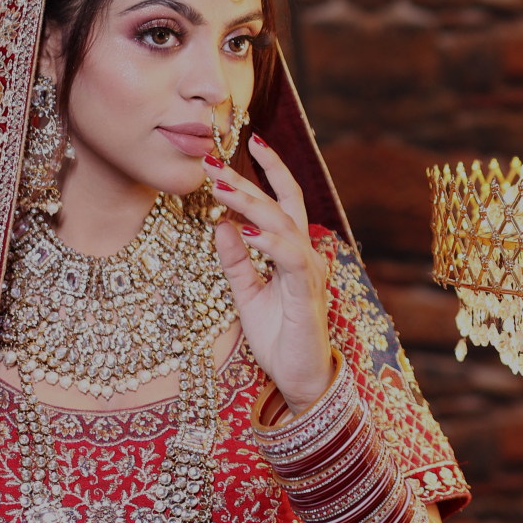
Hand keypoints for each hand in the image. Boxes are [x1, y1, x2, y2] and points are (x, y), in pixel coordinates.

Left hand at [205, 136, 334, 410]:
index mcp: (292, 252)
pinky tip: (246, 230)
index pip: (283, 201)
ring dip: (251, 203)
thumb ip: (235, 261)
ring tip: (221, 187)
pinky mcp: (307, 293)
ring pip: (283, 224)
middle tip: (213, 162)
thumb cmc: (280, 338)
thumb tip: (219, 225)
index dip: (268, 171)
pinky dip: (269, 242)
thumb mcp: (246, 294)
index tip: (248, 143)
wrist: (301, 379)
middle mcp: (305, 255)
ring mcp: (309, 272)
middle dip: (247, 179)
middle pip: (281, 204)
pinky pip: (290, 258)